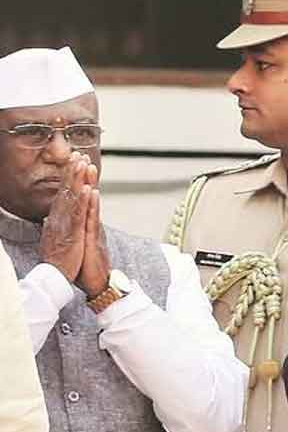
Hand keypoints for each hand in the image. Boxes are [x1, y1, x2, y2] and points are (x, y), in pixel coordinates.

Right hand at [39, 152, 90, 281]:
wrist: (55, 277)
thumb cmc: (60, 259)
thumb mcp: (59, 237)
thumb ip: (59, 223)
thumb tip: (54, 215)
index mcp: (58, 218)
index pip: (64, 193)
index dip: (69, 177)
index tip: (75, 162)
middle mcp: (59, 218)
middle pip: (66, 190)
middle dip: (73, 171)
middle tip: (78, 154)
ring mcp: (65, 224)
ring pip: (72, 197)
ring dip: (77, 180)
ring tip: (82, 163)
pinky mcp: (72, 233)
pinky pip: (78, 214)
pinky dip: (82, 200)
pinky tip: (88, 189)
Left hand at [77, 162, 110, 295]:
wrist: (99, 284)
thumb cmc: (89, 268)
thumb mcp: (82, 245)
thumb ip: (80, 232)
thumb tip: (74, 221)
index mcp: (87, 226)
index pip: (83, 201)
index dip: (80, 184)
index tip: (77, 167)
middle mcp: (93, 224)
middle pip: (89, 197)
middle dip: (87, 177)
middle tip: (85, 157)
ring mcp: (95, 230)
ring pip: (92, 203)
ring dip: (92, 184)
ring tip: (91, 168)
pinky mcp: (95, 238)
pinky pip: (93, 219)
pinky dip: (93, 205)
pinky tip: (93, 193)